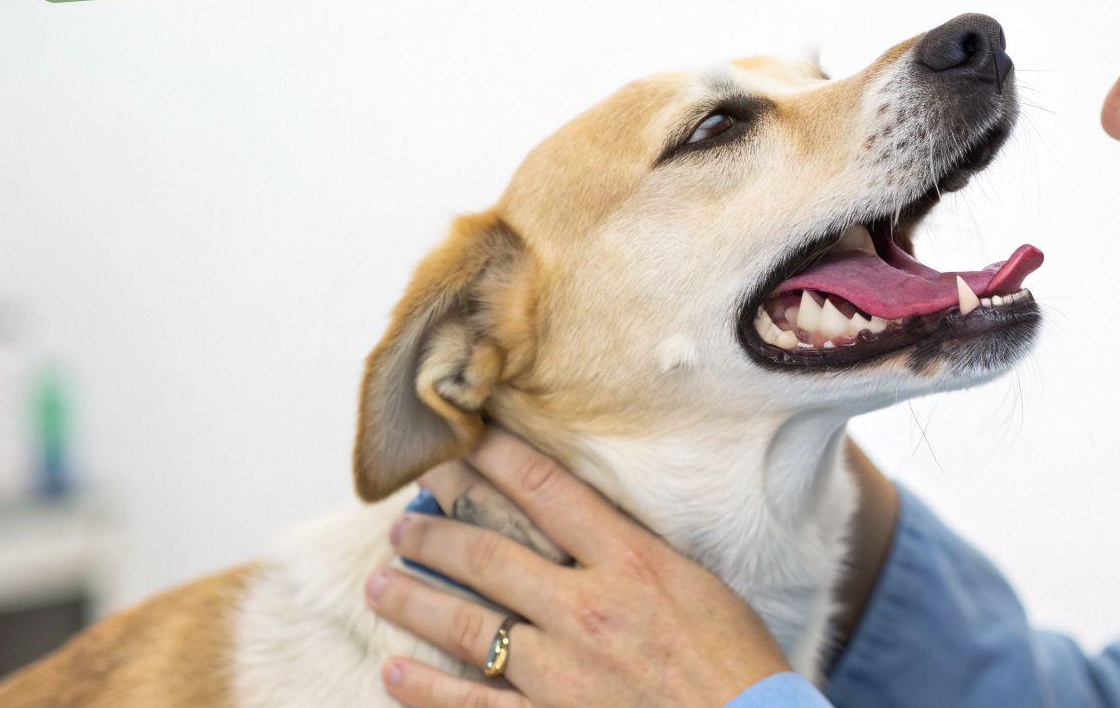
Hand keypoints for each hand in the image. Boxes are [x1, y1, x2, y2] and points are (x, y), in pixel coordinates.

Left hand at [364, 427, 793, 707]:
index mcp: (632, 565)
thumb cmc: (739, 667)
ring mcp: (561, 673)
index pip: (548, 492)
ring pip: (465, 624)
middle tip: (403, 514)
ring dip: (414, 599)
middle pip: (490, 554)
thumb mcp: (701, 589)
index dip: (495, 458)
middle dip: (437, 528)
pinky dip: (426, 689)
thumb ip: (642, 558)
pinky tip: (396, 672)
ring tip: (381, 581)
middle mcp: (587, 610)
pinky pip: (470, 704)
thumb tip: (596, 530)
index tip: (460, 438)